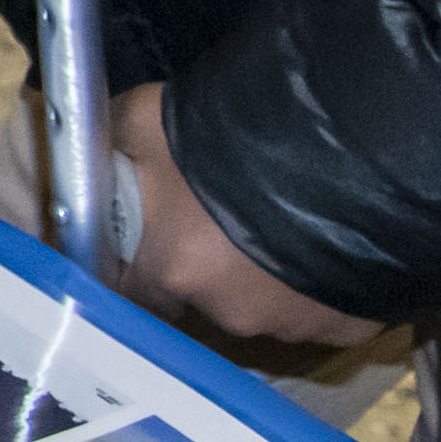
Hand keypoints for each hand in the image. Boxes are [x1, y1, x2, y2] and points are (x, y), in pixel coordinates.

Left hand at [113, 81, 378, 351]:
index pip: (132, 290)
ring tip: (284, 220)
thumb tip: (89, 155)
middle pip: (204, 295)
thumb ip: (112, 148)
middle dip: (209, 264)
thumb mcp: (145, 118)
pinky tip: (329, 242)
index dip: (140, 264)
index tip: (150, 239)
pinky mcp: (348, 323)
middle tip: (226, 215)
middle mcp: (229, 310)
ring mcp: (293, 322)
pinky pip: (326, 311)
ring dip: (267, 272)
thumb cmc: (235, 128)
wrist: (352, 140)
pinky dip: (323, 285)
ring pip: (266, 303)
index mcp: (172, 268)